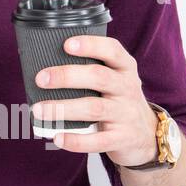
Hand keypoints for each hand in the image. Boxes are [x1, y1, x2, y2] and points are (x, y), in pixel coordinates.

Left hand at [31, 35, 158, 165]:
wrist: (147, 135)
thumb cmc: (117, 100)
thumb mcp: (114, 80)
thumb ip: (89, 71)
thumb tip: (43, 70)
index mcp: (124, 69)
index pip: (112, 50)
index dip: (90, 45)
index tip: (66, 44)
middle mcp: (127, 88)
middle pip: (99, 77)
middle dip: (67, 76)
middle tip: (40, 79)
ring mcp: (126, 114)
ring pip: (94, 108)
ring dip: (63, 108)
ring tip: (39, 110)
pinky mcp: (123, 138)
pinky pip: (98, 140)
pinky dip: (76, 140)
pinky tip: (57, 138)